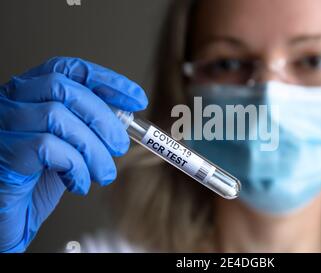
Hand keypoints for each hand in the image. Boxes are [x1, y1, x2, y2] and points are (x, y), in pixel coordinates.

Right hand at [0, 57, 147, 251]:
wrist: (7, 219)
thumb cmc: (37, 181)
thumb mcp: (68, 146)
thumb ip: (87, 127)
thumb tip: (125, 120)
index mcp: (29, 94)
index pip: (68, 69)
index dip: (106, 81)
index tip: (138, 99)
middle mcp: (10, 102)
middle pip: (65, 89)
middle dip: (103, 118)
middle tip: (120, 146)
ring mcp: (2, 126)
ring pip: (57, 117)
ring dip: (93, 149)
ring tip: (103, 173)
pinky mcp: (3, 153)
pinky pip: (47, 147)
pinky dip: (75, 166)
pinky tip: (78, 183)